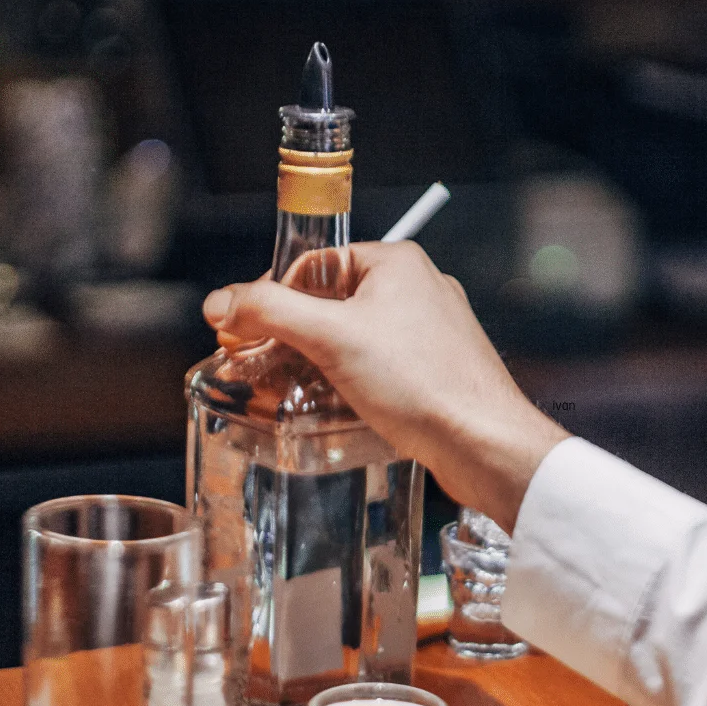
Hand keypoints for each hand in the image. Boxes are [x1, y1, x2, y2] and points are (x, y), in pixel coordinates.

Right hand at [202, 242, 569, 531]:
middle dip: (292, 335)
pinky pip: (378, 366)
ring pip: (354, 338)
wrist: (484, 442)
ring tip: (288, 390)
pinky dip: (349, 382)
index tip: (243, 330)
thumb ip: (270, 312)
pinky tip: (332, 408)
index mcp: (396, 263)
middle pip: (330, 302)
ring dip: (317, 362)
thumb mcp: (332, 338)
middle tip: (259, 365)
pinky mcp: (435, 369)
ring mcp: (430, 331)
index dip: (273, 297)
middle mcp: (417, 289)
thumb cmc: (423, 383)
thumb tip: (222, 302)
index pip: (313, 265)